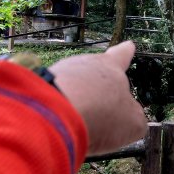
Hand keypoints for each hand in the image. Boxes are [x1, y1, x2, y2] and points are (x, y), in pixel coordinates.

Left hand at [49, 41, 146, 155]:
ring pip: (71, 86)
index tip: (128, 45)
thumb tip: (133, 122)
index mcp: (111, 67)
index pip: (121, 56)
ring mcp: (58, 73)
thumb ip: (135, 119)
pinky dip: (57, 112)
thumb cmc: (100, 114)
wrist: (54, 115)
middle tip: (100, 105)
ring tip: (79, 126)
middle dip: (96, 87)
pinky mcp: (37, 87)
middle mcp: (84, 64)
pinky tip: (60, 127)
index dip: (125, 53)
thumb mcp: (132, 123)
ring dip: (75, 103)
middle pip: (93, 72)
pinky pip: (52, 99)